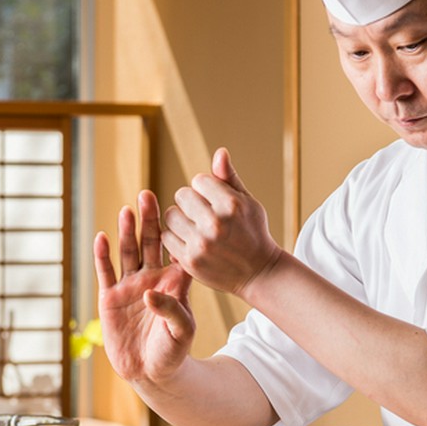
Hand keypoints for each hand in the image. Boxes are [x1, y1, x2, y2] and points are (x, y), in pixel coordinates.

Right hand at [93, 191, 194, 384]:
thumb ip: (173, 310)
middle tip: (147, 195)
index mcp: (174, 281)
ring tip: (127, 210)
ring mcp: (130, 285)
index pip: (176, 249)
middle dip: (149, 220)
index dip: (177, 229)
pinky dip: (102, 255)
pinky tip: (101, 237)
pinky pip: (106, 272)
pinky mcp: (110, 298)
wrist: (152, 371)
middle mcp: (152, 277)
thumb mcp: (182, 331)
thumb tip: (150, 293)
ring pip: (128, 252)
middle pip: (150, 243)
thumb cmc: (174, 349)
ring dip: (127, 231)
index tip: (179, 207)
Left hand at [161, 148, 282, 299]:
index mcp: (230, 204)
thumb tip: (219, 152)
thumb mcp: (248, 202)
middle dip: (191, 202)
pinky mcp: (190, 260)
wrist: (259, 272)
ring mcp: (201, 243)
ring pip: (171, 215)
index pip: (198, 180)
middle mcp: (215, 222)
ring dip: (180, 219)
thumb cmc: (254, 232)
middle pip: (182, 195)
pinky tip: (190, 240)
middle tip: (204, 214)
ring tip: (195, 227)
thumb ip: (230, 178)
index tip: (215, 201)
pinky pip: (167, 237)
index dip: (205, 189)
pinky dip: (175, 237)